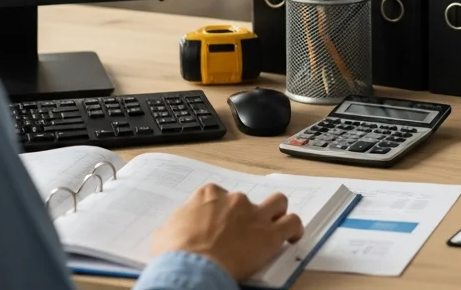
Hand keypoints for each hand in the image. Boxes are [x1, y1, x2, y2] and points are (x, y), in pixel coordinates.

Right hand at [151, 184, 304, 280]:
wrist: (191, 267)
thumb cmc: (175, 251)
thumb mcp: (165, 231)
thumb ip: (179, 222)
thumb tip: (178, 228)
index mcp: (208, 194)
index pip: (220, 194)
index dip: (220, 210)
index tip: (218, 223)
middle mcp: (234, 200)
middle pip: (247, 199)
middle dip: (246, 212)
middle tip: (241, 230)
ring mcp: (254, 215)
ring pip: (277, 202)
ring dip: (277, 212)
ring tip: (274, 225)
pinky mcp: (270, 234)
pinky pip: (292, 223)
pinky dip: (294, 229)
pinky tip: (291, 237)